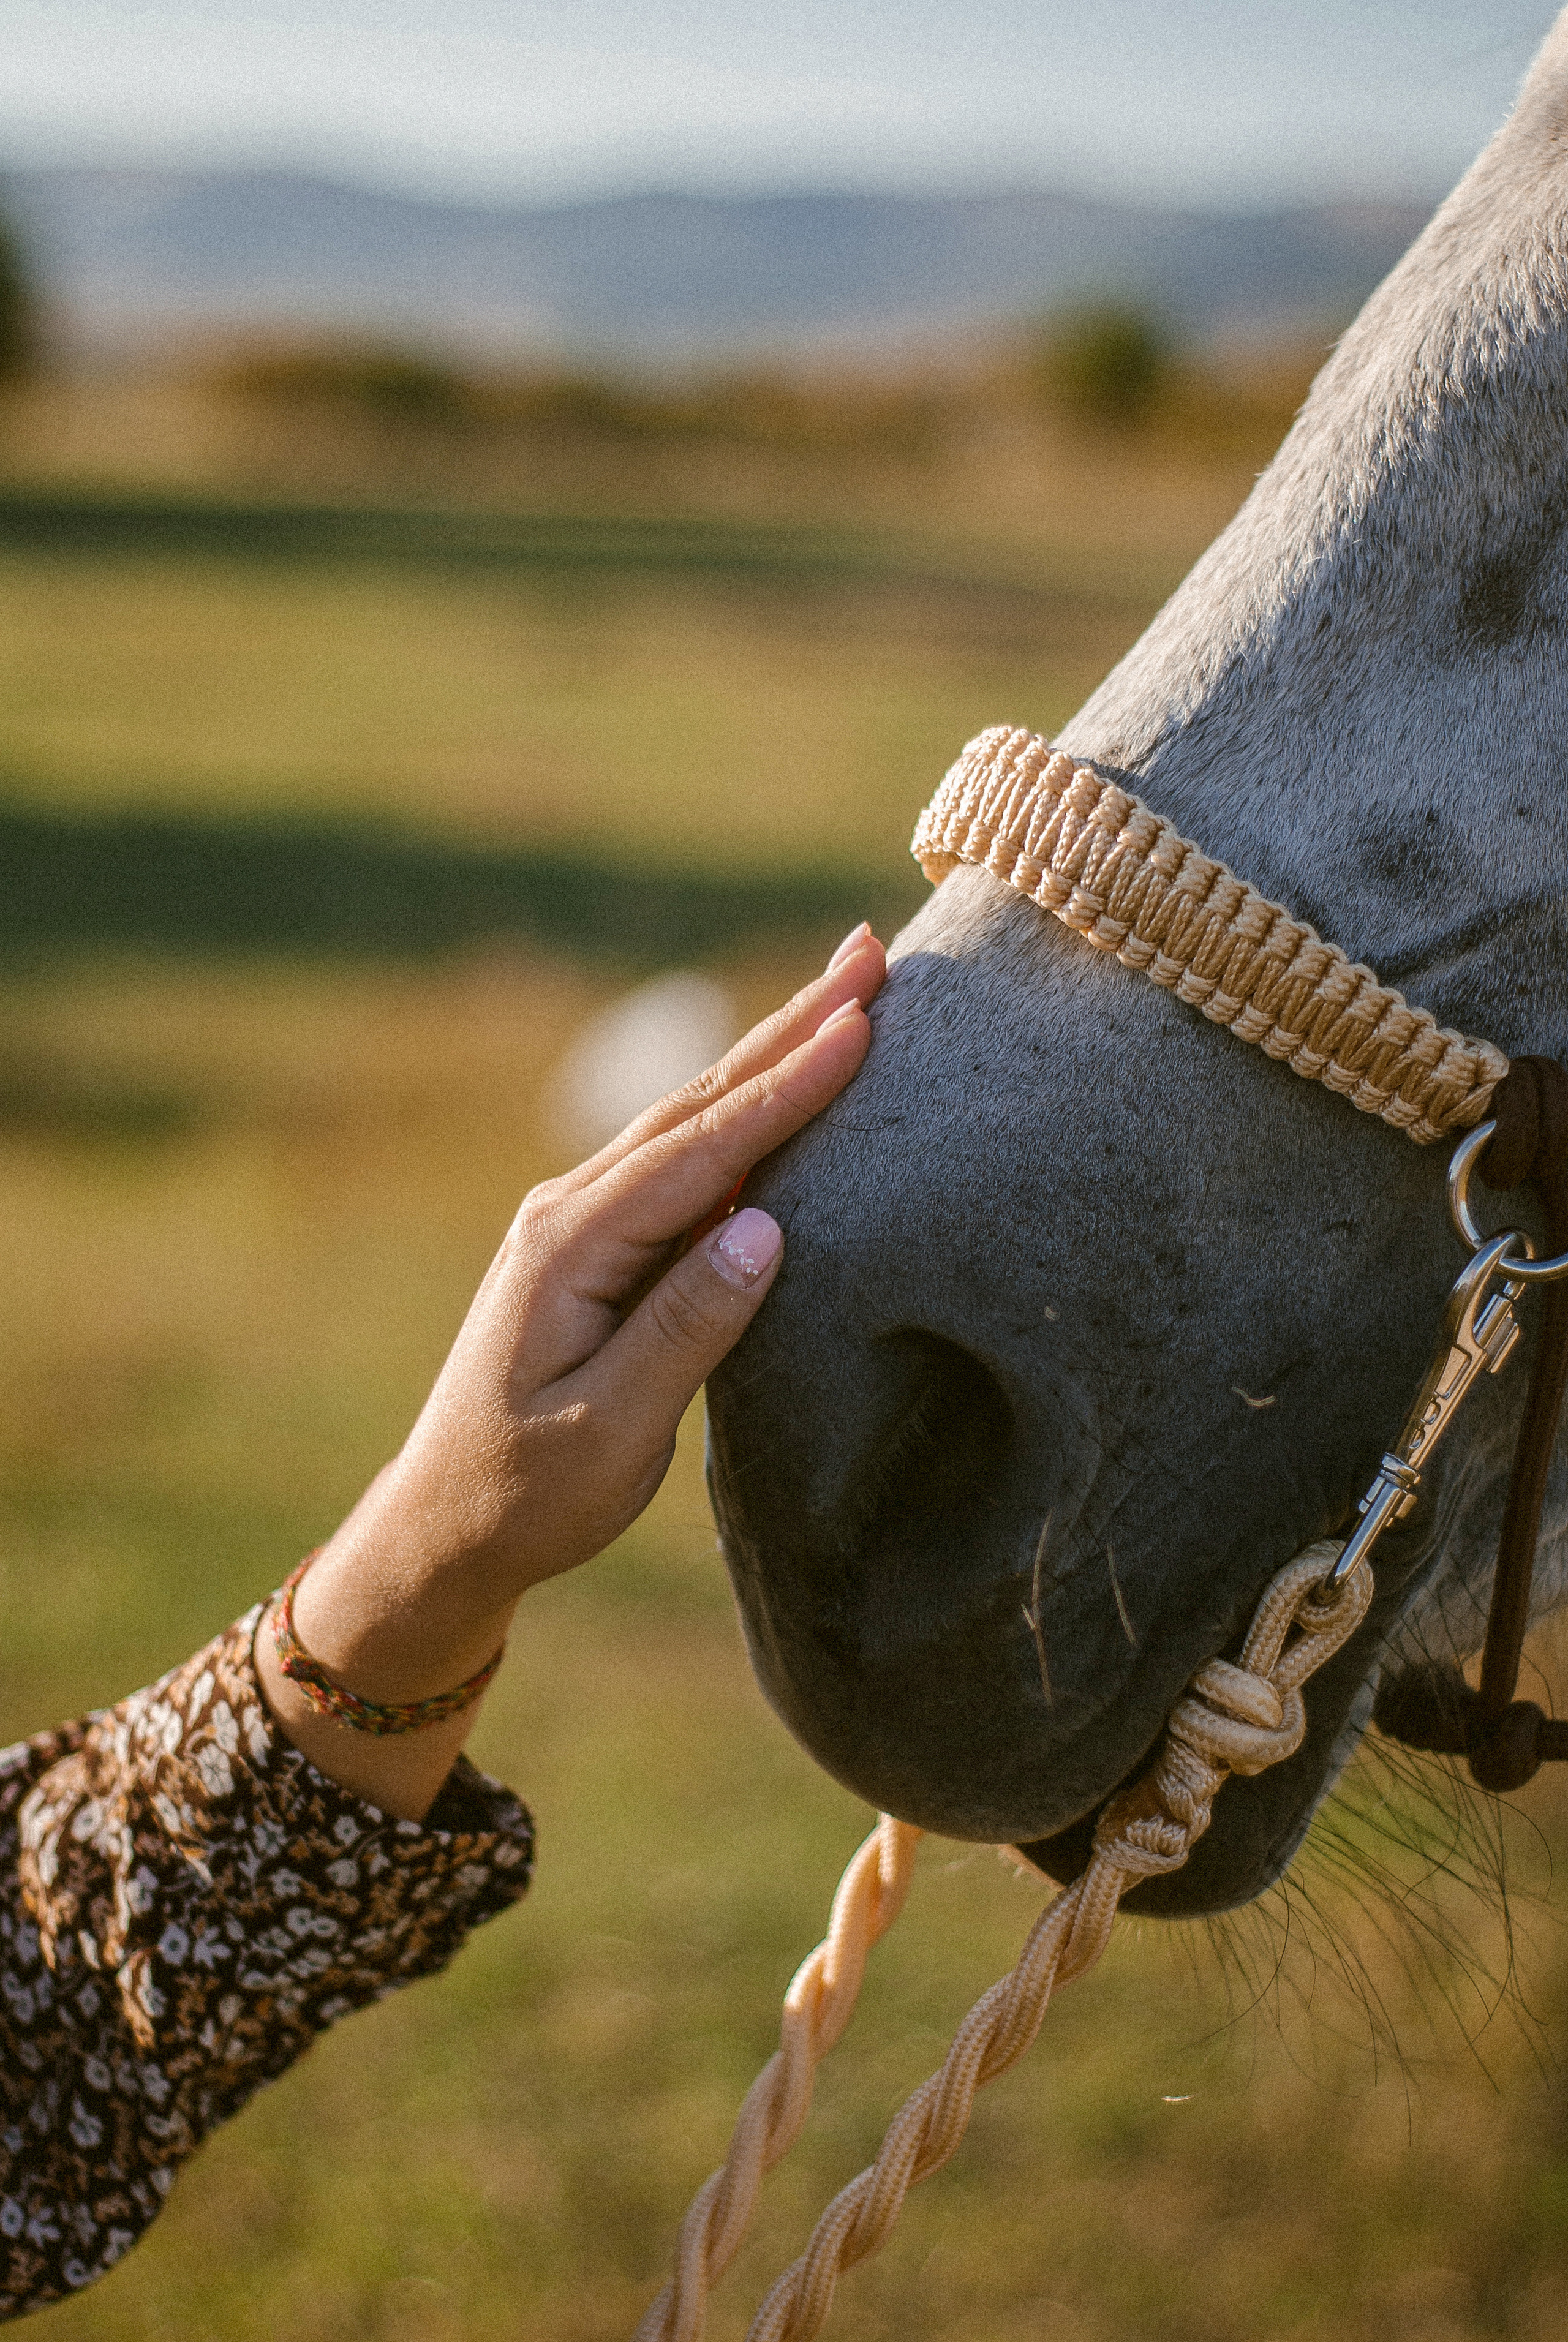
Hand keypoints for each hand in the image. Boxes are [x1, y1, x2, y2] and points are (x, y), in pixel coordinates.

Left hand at [255, 924, 886, 1815]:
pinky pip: (681, 1159)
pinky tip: (779, 1085)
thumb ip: (685, 1329)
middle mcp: (572, 1211)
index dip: (787, 1085)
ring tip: (842, 994)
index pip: (702, 1150)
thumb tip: (763, 1227)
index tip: (861, 1022)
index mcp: (573, 1246)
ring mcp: (582, 1221)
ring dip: (768, 1055)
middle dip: (788, 1028)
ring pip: (690, 1120)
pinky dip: (740, 1111)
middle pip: (698, 1104)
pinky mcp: (599, 1245)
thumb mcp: (610, 1430)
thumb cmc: (528, 1491)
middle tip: (868, 954)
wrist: (444, 1524)